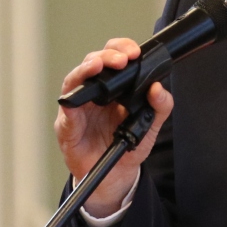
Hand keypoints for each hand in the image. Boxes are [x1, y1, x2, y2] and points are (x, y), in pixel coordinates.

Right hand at [54, 39, 174, 217]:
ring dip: (85, 70)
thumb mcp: (150, 126)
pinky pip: (66, 112)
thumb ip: (159, 107)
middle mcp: (93, 93)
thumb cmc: (127, 148)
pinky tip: (78, 99)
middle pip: (92, 62)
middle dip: (106, 56)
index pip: (113, 57)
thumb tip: (159, 89)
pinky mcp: (68, 127)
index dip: (121, 49)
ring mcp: (79, 108)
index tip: (134, 51)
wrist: (116, 177)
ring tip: (98, 66)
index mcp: (113, 88)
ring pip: (74, 81)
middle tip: (121, 59)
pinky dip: (71, 103)